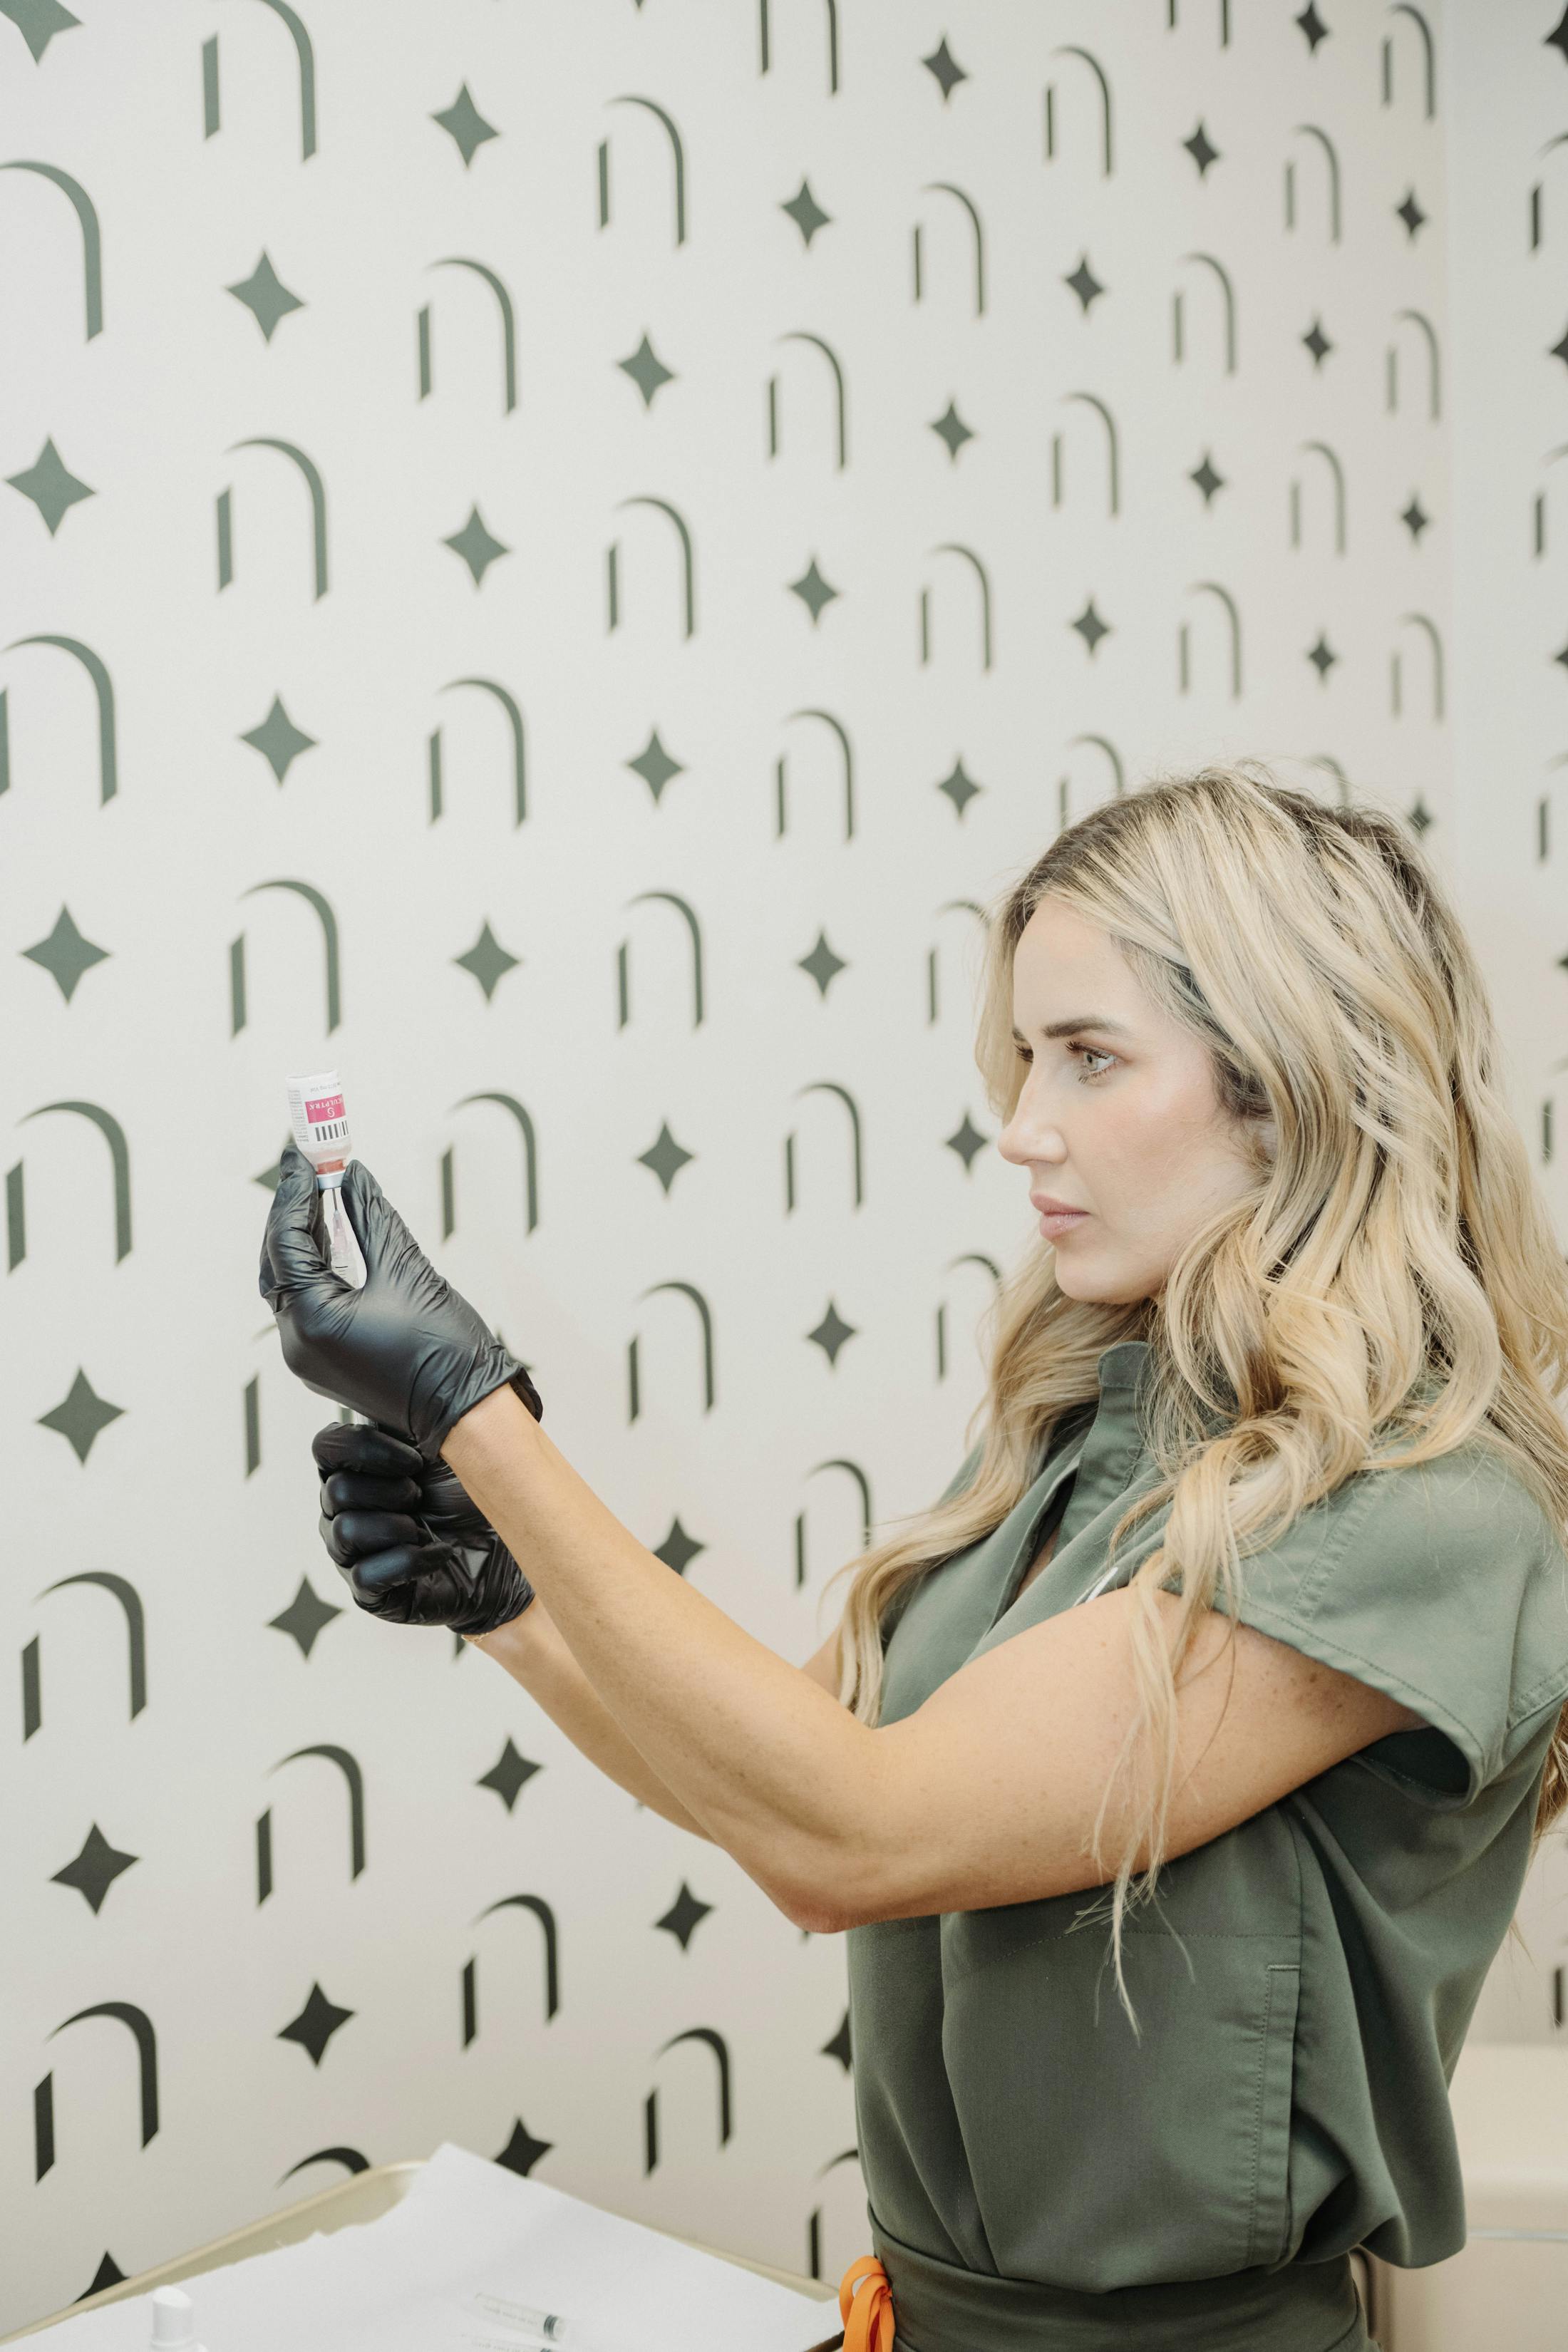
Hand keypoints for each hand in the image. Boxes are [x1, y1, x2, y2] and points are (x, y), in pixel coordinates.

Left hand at [259, 1144, 542, 1461]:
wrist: (469, 1413)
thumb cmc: (445, 1353)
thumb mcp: (407, 1269)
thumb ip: (370, 1216)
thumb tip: (351, 1177)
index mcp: (311, 1322)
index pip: (286, 1243)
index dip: (294, 1195)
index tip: (305, 1160)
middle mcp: (298, 1344)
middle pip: (278, 1264)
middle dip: (292, 1214)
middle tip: (307, 1170)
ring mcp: (310, 1357)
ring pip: (290, 1284)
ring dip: (305, 1239)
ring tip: (321, 1195)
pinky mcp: (326, 1360)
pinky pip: (308, 1304)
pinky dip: (317, 1268)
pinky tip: (334, 1238)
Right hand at [313, 1420, 534, 1633]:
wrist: (512, 1552)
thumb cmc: (478, 1494)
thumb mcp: (456, 1444)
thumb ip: (423, 1413)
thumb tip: (403, 1373)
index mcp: (357, 1467)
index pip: (326, 1446)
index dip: (365, 1449)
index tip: (415, 1459)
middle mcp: (344, 1509)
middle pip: (335, 1490)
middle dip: (388, 1490)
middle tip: (422, 1495)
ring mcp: (353, 1553)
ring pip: (343, 1531)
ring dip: (395, 1525)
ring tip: (426, 1526)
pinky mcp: (371, 1592)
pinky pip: (364, 1576)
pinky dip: (409, 1561)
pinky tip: (439, 1553)